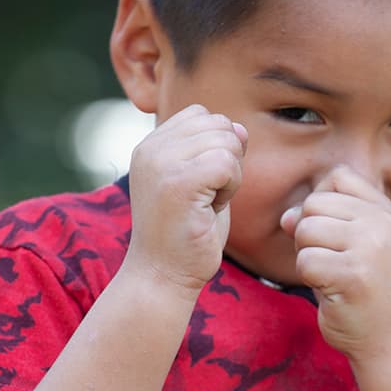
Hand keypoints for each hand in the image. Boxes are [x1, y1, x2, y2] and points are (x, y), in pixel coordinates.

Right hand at [123, 104, 246, 293]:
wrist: (163, 276)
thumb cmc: (186, 235)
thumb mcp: (203, 184)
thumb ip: (217, 151)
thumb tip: (240, 127)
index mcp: (151, 145)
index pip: (201, 115)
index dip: (217, 145)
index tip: (203, 182)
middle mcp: (151, 148)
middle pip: (218, 123)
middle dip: (227, 159)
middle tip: (208, 196)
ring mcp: (161, 163)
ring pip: (226, 141)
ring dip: (231, 175)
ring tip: (207, 203)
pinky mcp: (177, 182)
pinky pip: (227, 163)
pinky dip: (231, 187)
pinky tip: (212, 208)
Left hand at [280, 165, 390, 360]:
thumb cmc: (367, 292)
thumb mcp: (357, 245)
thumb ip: (325, 221)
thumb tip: (287, 217)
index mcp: (386, 210)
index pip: (338, 177)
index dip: (321, 204)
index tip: (333, 235)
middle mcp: (382, 223)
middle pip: (314, 203)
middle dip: (309, 233)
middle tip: (332, 262)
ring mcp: (369, 247)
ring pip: (305, 230)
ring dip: (308, 257)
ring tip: (334, 277)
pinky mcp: (352, 274)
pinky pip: (305, 262)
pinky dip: (309, 279)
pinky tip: (332, 292)